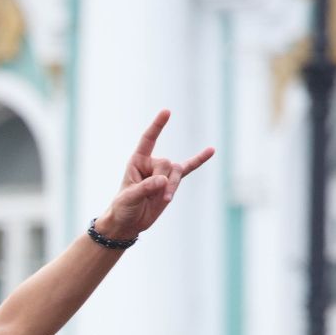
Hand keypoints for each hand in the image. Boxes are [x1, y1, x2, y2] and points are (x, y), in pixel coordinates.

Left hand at [94, 110, 212, 241]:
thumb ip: (145, 188)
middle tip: (151, 195)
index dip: (157, 126)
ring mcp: (163, 172)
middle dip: (162, 180)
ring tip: (164, 200)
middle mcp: (151, 163)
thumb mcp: (129, 198)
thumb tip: (163, 181)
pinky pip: (188, 169)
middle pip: (167, 163)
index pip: (148, 140)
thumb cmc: (123, 208)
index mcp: (137, 161)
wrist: (129, 223)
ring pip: (177, 171)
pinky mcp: (172, 183)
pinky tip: (211, 150)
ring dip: (173, 187)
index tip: (167, 112)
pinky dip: (199, 160)